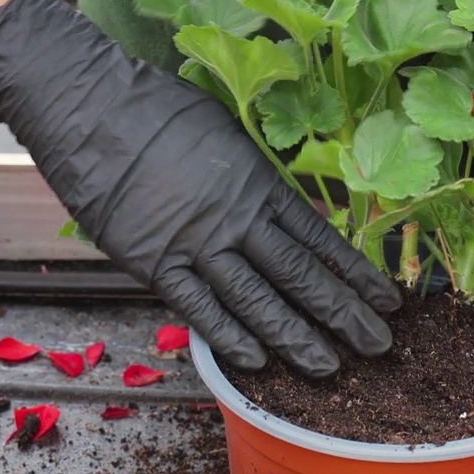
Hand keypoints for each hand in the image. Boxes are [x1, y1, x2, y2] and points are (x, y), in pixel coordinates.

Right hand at [0, 0, 400, 377]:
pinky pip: (199, 308)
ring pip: (257, 300)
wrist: (88, 106)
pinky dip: (228, 336)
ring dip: (296, 337)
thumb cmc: (155, 109)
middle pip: (300, 274)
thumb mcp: (224, 132)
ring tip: (330, 368)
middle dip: (342, 314)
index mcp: (257, 183)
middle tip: (377, 347)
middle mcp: (236, 218)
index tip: (385, 300)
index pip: (319, 238)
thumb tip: (279, 208)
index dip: (355, 273)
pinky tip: (258, 362)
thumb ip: (253, 177)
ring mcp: (196, 244)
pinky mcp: (154, 262)